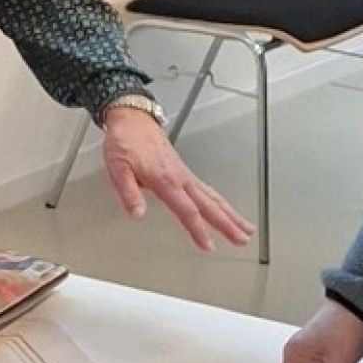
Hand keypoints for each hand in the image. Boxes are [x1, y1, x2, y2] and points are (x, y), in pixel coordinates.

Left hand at [99, 108, 254, 250]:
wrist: (131, 117)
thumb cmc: (124, 140)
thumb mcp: (118, 168)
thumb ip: (129, 192)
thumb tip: (137, 213)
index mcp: (164, 179)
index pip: (186, 210)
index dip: (198, 230)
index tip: (207, 246)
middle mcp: (179, 176)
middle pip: (209, 204)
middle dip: (227, 224)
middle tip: (242, 240)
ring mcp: (183, 172)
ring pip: (212, 196)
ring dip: (230, 213)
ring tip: (245, 228)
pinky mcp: (182, 168)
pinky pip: (206, 188)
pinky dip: (219, 201)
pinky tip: (224, 208)